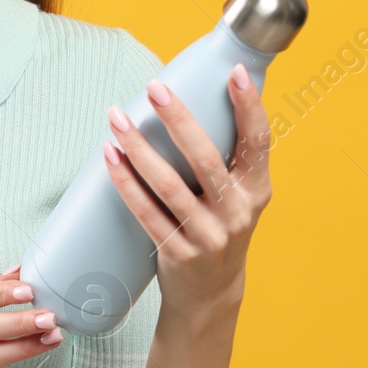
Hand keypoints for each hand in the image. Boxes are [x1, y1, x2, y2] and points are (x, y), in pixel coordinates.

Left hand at [101, 62, 272, 319]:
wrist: (210, 294)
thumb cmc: (219, 229)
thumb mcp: (238, 198)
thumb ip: (227, 159)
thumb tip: (198, 99)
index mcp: (256, 191)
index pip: (258, 141)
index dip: (248, 106)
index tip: (232, 72)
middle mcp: (237, 212)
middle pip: (206, 159)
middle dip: (178, 119)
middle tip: (154, 87)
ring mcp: (208, 236)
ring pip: (169, 185)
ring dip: (139, 148)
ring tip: (116, 119)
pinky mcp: (178, 253)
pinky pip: (146, 212)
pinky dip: (125, 183)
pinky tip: (110, 158)